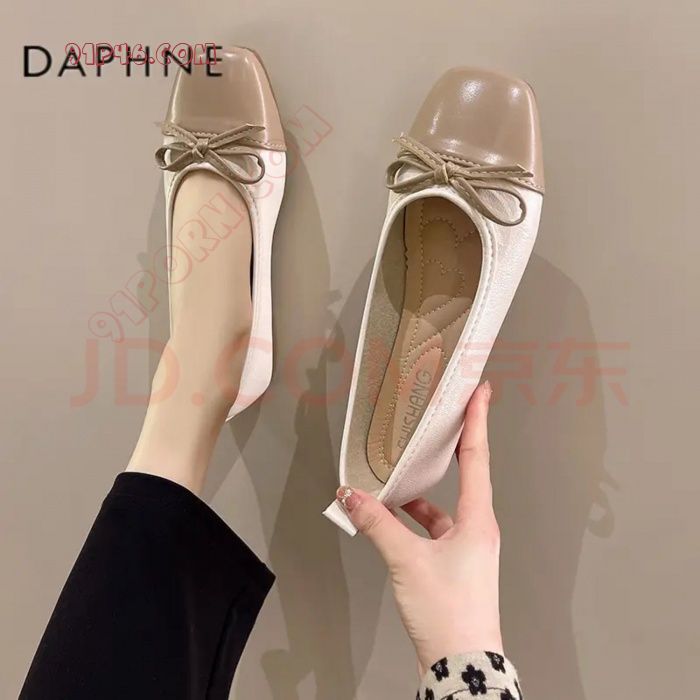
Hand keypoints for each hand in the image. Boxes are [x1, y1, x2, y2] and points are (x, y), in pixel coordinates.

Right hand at [337, 381, 501, 674]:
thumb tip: (353, 497)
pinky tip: (391, 517)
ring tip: (395, 475)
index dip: (478, 421)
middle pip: (466, 475)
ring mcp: (467, 547)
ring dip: (419, 492)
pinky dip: (412, 520)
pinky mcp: (455, 564)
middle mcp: (477, 529)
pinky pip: (433, 529)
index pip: (478, 458)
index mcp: (478, 521)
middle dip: (452, 446)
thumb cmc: (450, 615)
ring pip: (442, 506)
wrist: (461, 665)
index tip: (480, 393)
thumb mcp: (407, 562)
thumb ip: (377, 525)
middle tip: (444, 418)